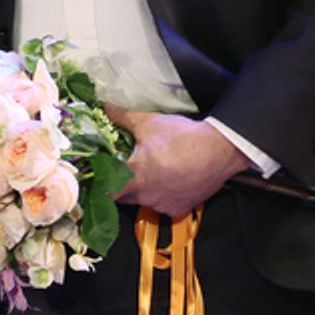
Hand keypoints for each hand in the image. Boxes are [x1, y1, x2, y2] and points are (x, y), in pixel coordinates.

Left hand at [106, 106, 252, 216]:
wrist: (218, 151)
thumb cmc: (180, 137)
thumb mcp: (148, 122)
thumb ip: (122, 116)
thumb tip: (105, 106)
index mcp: (134, 176)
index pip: (106, 190)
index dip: (99, 184)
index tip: (97, 176)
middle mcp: (146, 196)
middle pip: (123, 196)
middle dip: (119, 185)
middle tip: (120, 169)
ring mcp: (164, 205)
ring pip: (143, 200)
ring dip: (141, 189)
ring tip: (147, 171)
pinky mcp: (180, 208)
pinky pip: (162, 204)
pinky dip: (160, 194)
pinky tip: (167, 179)